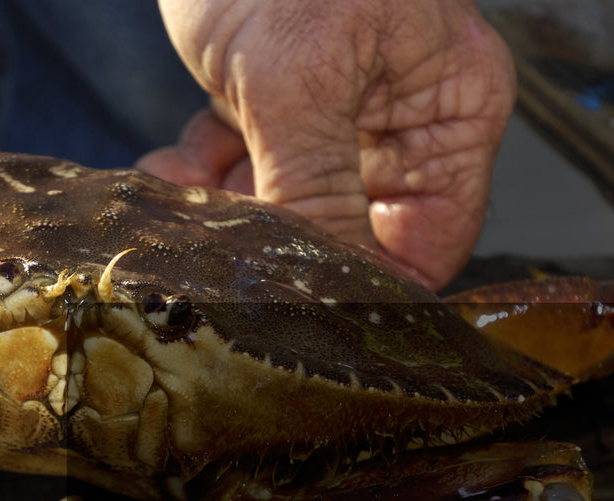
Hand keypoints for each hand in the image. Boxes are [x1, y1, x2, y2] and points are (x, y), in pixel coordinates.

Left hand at [138, 0, 515, 289]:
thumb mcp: (295, 80)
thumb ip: (315, 191)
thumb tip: (331, 288)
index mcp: (448, 108)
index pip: (428, 241)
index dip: (366, 285)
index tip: (296, 306)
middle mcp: (401, 118)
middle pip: (350, 230)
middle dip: (278, 243)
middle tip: (219, 249)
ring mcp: (334, 110)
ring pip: (285, 206)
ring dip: (225, 212)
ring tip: (179, 196)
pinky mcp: (270, 101)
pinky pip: (241, 168)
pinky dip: (198, 174)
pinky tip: (166, 166)